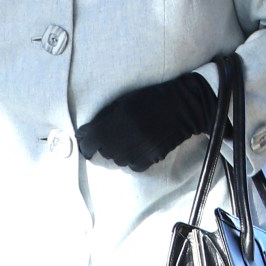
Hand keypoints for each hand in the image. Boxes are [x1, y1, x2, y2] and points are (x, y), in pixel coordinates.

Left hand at [76, 72, 215, 171]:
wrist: (181, 107)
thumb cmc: (150, 99)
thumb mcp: (123, 102)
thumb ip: (104, 118)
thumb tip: (85, 132)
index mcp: (114, 122)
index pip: (88, 141)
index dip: (84, 141)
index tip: (85, 139)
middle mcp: (123, 140)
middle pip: (102, 152)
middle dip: (101, 146)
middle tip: (108, 136)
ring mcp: (137, 152)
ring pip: (116, 160)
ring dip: (116, 152)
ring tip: (126, 139)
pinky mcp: (149, 159)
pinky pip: (132, 165)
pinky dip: (132, 159)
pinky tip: (138, 146)